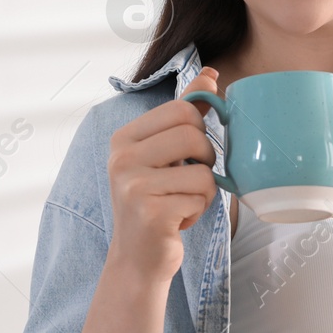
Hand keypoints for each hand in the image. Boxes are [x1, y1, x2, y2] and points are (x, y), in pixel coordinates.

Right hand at [107, 66, 221, 282]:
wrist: (138, 259)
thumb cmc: (156, 203)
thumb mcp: (164, 155)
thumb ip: (185, 114)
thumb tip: (210, 74)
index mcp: (124, 138)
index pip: (182, 109)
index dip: (200, 130)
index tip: (190, 154)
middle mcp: (122, 158)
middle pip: (195, 135)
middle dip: (205, 161)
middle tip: (187, 182)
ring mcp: (133, 186)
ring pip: (204, 171)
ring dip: (203, 192)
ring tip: (180, 203)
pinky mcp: (150, 213)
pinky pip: (201, 197)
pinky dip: (198, 212)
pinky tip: (176, 221)